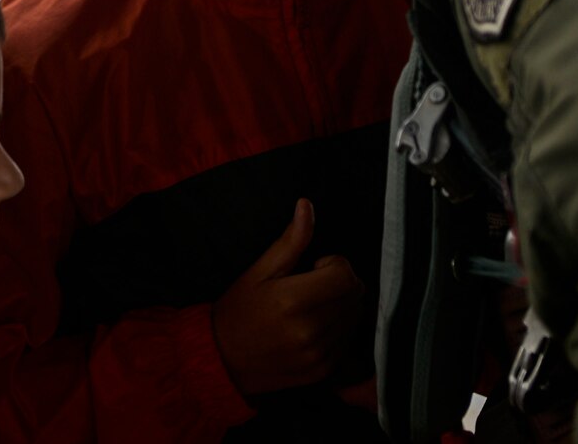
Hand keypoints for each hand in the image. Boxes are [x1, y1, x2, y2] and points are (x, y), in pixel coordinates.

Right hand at [211, 198, 365, 396]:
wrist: (222, 360)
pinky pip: (348, 340)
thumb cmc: (238, 311)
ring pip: (355, 316)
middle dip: (340, 282)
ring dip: (341, 305)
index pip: (345, 275)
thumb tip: (306, 206)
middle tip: (312, 284)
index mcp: (292, 301)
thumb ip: (290, 241)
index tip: (315, 266)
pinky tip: (314, 325)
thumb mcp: (258, 271)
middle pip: (355, 294)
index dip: (334, 264)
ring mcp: (317, 354)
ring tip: (312, 305)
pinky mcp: (322, 370)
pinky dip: (338, 328)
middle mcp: (308, 331)